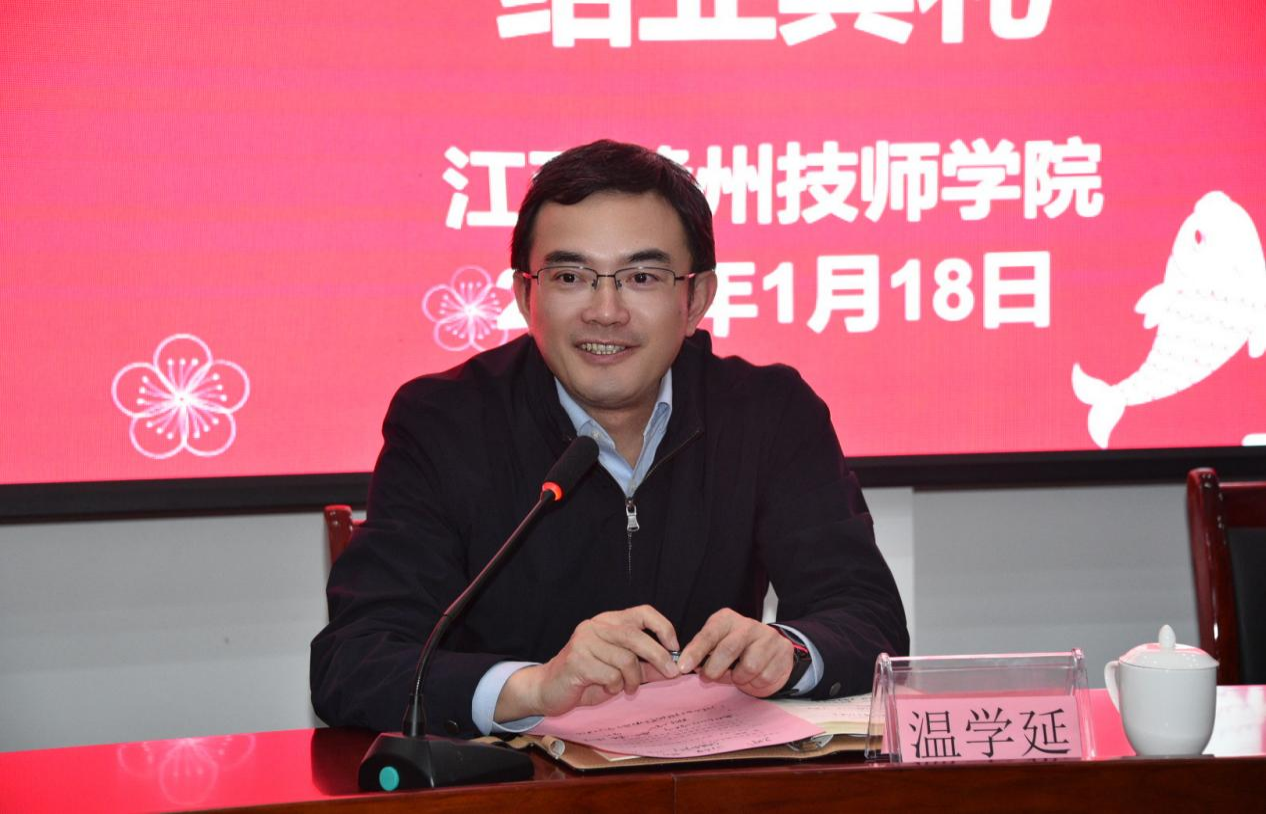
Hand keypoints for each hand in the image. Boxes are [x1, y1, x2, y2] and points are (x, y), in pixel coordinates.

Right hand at [495, 605, 679, 721]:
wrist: (547, 689)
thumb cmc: (586, 678)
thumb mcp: (621, 671)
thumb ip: (645, 667)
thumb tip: (674, 668)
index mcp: (609, 621)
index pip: (643, 612)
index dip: (663, 627)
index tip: (675, 647)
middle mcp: (596, 625)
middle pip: (637, 636)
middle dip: (659, 656)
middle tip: (672, 673)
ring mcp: (585, 641)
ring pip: (625, 659)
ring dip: (632, 679)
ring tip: (627, 688)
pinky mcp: (577, 660)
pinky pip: (610, 675)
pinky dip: (615, 686)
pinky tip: (606, 689)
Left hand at [676, 608, 793, 697]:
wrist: (772, 651)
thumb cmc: (737, 650)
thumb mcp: (717, 645)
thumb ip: (703, 653)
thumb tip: (685, 666)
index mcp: (727, 619)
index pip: (709, 634)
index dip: (695, 651)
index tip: (684, 667)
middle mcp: (748, 625)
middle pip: (728, 650)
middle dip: (715, 669)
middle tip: (709, 678)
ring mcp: (768, 637)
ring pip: (748, 667)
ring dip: (739, 678)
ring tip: (738, 676)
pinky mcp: (783, 652)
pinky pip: (764, 677)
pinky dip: (755, 683)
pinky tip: (754, 677)